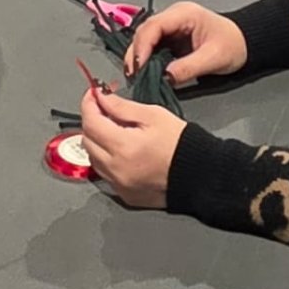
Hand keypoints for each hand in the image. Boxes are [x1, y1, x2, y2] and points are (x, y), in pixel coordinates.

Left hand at [78, 78, 185, 208]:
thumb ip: (123, 107)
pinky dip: (106, 159)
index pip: (91, 122)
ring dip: (97, 141)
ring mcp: (118, 185)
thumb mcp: (154, 115)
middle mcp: (115, 169)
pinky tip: (120, 150)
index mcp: (123, 146)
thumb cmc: (180, 142)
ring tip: (113, 129)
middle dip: (92, 121)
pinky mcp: (124, 195)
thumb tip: (101, 97)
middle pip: (87, 140)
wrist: (201, 176)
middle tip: (105, 109)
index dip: (89, 104)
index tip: (94, 93)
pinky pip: (104, 174)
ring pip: (93, 158)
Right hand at [123, 1, 248, 86]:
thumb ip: (188, 67)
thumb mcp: (213, 58)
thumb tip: (164, 78)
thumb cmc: (233, 46)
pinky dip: (145, 58)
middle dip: (136, 53)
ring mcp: (170, 26)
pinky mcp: (170, 37)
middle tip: (132, 75)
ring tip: (134, 76)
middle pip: (145, 31)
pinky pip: (152, 45)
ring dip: (138, 56)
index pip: (154, 25)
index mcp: (184, 14)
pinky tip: (143, 72)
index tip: (138, 66)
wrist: (245, 43)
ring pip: (145, 38)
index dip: (142, 45)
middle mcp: (173, 16)